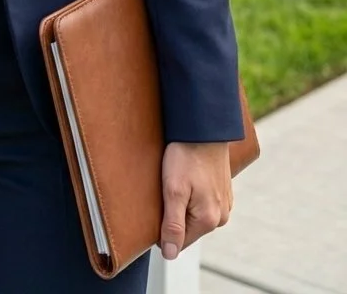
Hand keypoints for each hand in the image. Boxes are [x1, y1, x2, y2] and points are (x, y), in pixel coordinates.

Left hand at [160, 141, 232, 259]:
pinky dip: (193, 194)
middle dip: (173, 214)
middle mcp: (221, 216)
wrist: (204, 127)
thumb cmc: (186, 155)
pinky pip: (203, 202)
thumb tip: (170, 255)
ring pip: (195, 214)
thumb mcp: (174, 190)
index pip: (179, 242)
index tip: (157, 204)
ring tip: (176, 180)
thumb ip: (172, 225)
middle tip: (166, 188)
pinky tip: (188, 177)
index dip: (162, 228)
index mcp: (209, 220)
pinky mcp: (224, 190)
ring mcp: (225, 203)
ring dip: (183, 203)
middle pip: (188, 228)